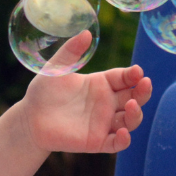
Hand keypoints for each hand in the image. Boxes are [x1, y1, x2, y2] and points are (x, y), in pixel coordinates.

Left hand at [21, 54, 152, 154]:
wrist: (30, 118)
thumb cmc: (44, 92)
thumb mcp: (56, 68)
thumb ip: (71, 51)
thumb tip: (86, 32)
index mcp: (101, 84)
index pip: (124, 78)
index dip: (133, 75)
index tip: (137, 71)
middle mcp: (106, 104)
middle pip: (134, 97)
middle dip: (143, 91)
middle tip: (145, 84)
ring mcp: (103, 123)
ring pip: (129, 120)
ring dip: (136, 114)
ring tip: (133, 105)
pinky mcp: (96, 141)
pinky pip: (116, 143)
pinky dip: (123, 139)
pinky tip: (123, 132)